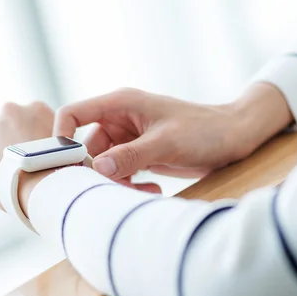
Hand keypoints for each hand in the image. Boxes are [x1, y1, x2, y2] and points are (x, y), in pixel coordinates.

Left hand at [0, 101, 54, 209]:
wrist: (38, 185)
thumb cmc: (60, 171)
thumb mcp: (70, 147)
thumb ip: (58, 140)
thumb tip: (55, 150)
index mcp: (38, 109)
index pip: (33, 121)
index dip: (36, 141)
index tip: (38, 157)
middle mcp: (11, 110)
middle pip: (9, 126)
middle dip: (14, 141)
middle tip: (22, 166)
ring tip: (9, 176)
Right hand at [54, 83, 292, 180]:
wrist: (235, 138)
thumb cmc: (204, 131)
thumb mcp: (166, 143)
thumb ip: (131, 155)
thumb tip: (97, 170)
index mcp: (121, 104)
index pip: (73, 114)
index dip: (62, 137)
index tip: (66, 166)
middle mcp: (121, 120)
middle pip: (88, 148)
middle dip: (98, 172)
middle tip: (117, 189)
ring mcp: (130, 139)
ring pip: (105, 165)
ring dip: (117, 182)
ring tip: (145, 190)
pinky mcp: (140, 155)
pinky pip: (121, 173)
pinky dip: (130, 184)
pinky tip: (153, 188)